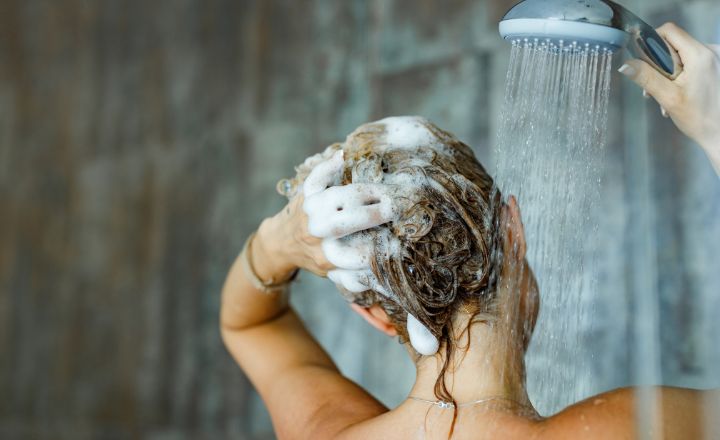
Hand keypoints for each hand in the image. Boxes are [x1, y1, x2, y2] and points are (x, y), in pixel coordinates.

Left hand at [253, 150, 399, 280]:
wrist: (281, 243)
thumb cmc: (316, 256)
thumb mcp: (336, 274)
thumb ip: (359, 278)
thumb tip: (388, 279)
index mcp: (329, 258)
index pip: (363, 254)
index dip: (384, 246)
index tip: (401, 238)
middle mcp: (318, 234)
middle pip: (350, 221)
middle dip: (376, 214)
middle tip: (396, 208)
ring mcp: (311, 212)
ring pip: (338, 197)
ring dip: (364, 192)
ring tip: (383, 193)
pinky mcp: (305, 193)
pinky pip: (316, 177)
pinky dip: (328, 166)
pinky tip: (342, 158)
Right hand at [618, 23, 719, 153]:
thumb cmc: (701, 118)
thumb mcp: (668, 97)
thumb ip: (646, 77)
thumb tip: (626, 64)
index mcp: (700, 55)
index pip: (669, 31)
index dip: (652, 42)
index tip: (644, 61)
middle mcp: (711, 51)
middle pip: (674, 44)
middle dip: (659, 64)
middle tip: (655, 87)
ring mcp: (714, 58)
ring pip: (681, 55)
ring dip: (668, 73)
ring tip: (666, 96)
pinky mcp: (715, 66)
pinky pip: (691, 62)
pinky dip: (680, 76)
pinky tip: (677, 94)